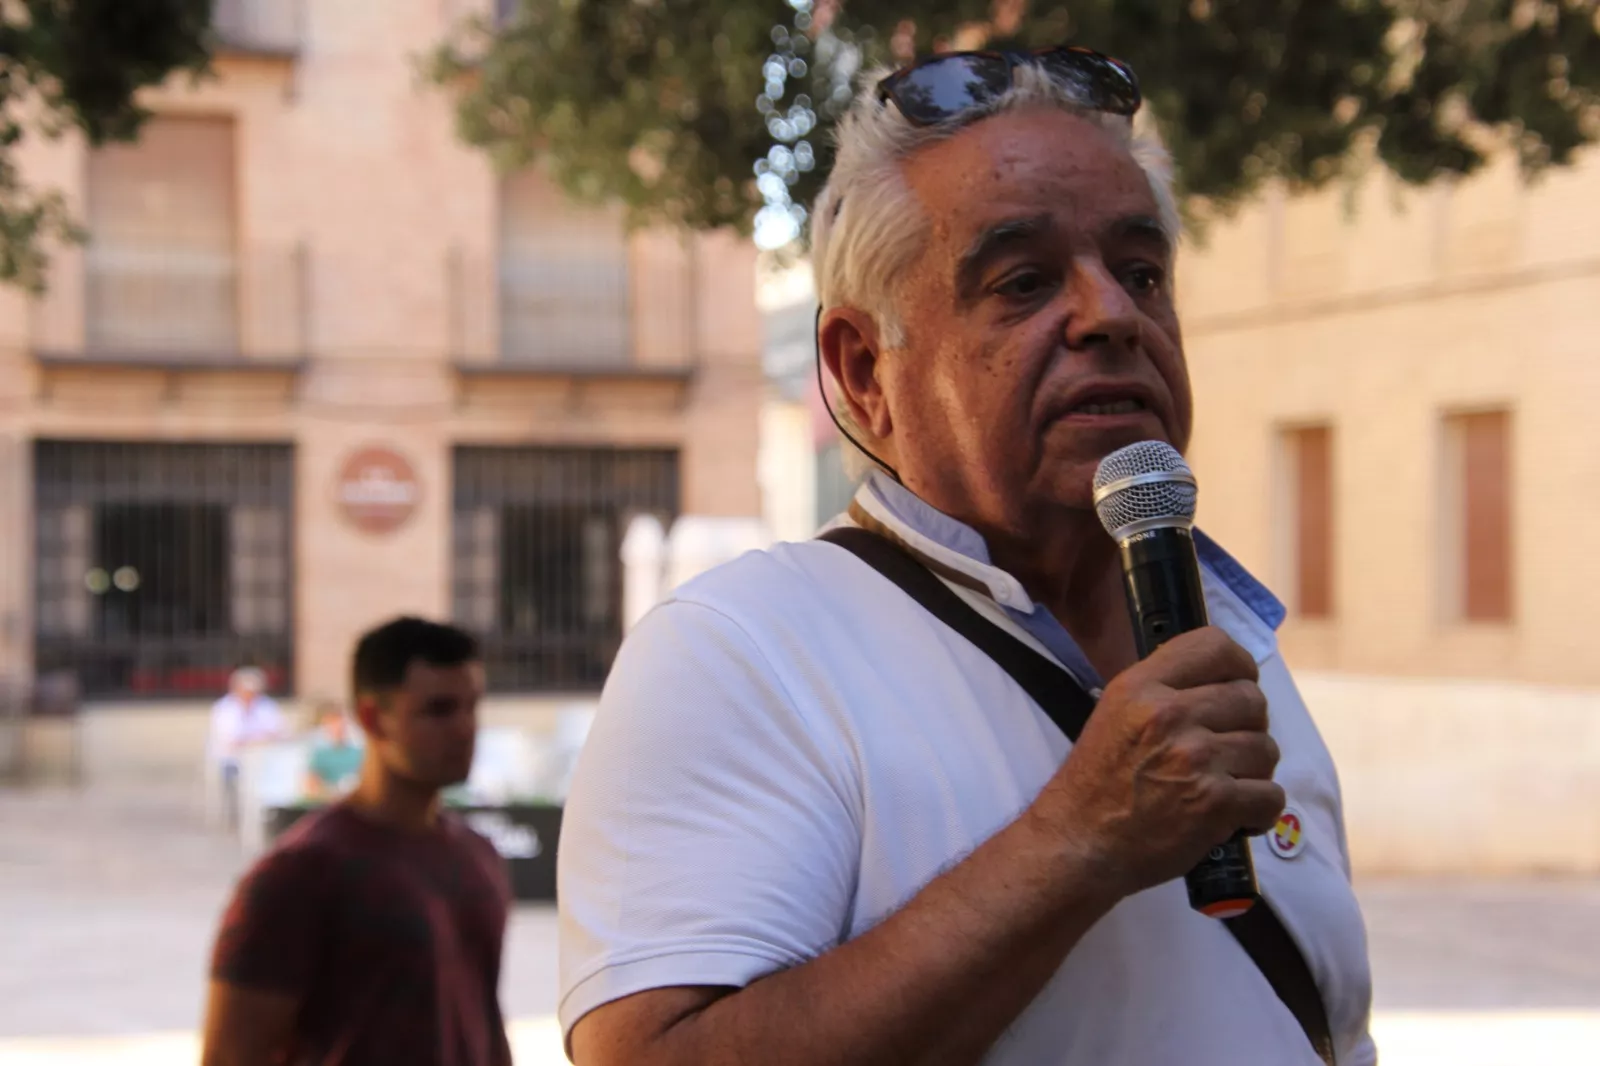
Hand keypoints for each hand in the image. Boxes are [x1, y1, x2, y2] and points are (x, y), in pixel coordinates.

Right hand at [1031, 626, 1284, 900]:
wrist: (1080, 844)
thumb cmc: (1097, 783)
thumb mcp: (1115, 714)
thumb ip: (1162, 690)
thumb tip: (1219, 680)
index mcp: (1141, 687)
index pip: (1215, 646)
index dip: (1239, 666)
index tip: (1237, 685)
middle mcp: (1169, 714)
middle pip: (1251, 700)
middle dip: (1247, 727)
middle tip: (1225, 750)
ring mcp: (1195, 758)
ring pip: (1266, 749)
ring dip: (1253, 771)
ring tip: (1222, 785)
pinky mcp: (1215, 802)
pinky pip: (1271, 796)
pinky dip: (1259, 811)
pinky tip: (1234, 816)